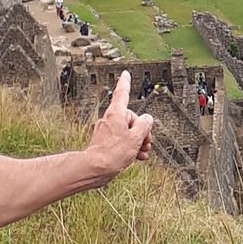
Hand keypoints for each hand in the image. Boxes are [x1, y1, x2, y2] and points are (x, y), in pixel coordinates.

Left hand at [83, 69, 153, 183]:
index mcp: (116, 114)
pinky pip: (121, 140)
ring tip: (143, 152)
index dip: (125, 82)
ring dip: (137, 141)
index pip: (122, 93)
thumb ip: (144, 125)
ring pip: (127, 131)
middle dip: (142, 130)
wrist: (95, 169)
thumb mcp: (136, 138)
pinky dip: (130, 146)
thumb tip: (147, 119)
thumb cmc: (112, 153)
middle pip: (131, 118)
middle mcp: (110, 119)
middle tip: (146, 142)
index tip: (125, 74)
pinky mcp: (104, 142)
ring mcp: (106, 131)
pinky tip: (136, 157)